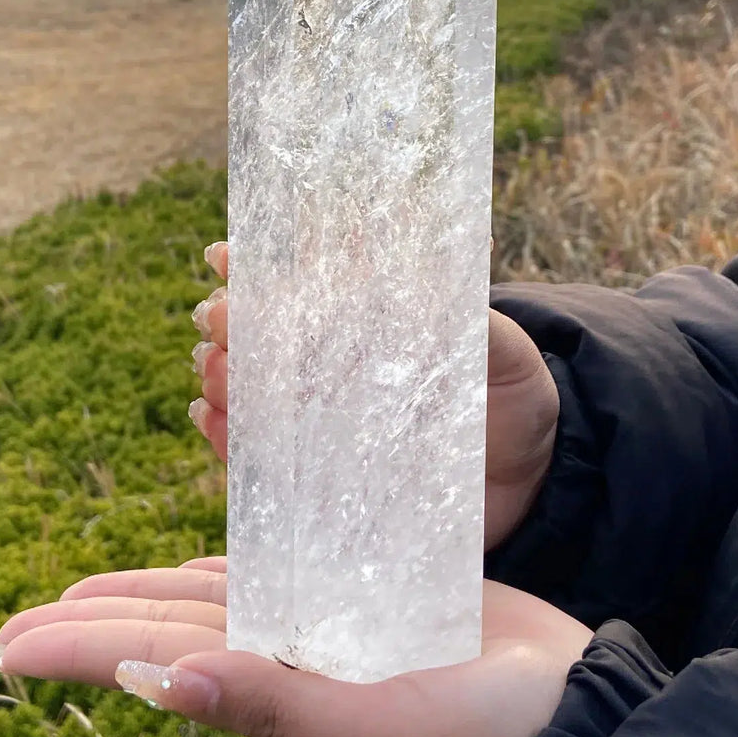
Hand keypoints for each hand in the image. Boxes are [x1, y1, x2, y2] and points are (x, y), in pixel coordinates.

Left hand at [0, 557, 592, 736]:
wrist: (563, 698)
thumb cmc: (485, 728)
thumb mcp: (378, 725)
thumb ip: (274, 707)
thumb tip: (162, 686)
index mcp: (274, 695)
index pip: (155, 663)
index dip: (79, 651)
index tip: (8, 644)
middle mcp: (283, 662)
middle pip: (164, 632)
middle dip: (90, 625)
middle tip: (17, 623)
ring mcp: (317, 629)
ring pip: (206, 603)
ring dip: (142, 597)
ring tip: (82, 593)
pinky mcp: (356, 593)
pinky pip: (275, 573)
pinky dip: (226, 567)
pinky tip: (195, 566)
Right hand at [193, 242, 558, 548]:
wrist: (525, 479)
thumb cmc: (510, 394)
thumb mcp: (499, 347)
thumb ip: (465, 316)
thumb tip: (414, 282)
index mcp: (364, 315)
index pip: (297, 278)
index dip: (253, 261)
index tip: (224, 256)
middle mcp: (330, 360)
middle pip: (258, 332)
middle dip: (229, 320)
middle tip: (218, 320)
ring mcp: (316, 414)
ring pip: (244, 387)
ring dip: (221, 374)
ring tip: (217, 371)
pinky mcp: (313, 473)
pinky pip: (253, 454)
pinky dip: (225, 435)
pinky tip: (211, 417)